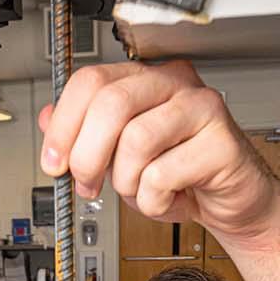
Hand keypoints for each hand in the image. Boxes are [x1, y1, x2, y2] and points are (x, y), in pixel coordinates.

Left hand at [39, 60, 279, 245]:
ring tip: (142, 192)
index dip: (64, 124)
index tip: (54, 162)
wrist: (232, 201)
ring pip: (136, 140)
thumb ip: (85, 135)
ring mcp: (201, 108)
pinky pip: (164, 174)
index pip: (91, 81)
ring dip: (127, 182)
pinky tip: (169, 199)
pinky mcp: (221, 142)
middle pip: (111, 103)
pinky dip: (155, 201)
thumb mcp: (120, 156)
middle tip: (88, 185)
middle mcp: (174, 84)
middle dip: (87, 155)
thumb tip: (47, 120)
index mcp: (145, 79)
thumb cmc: (181, 176)